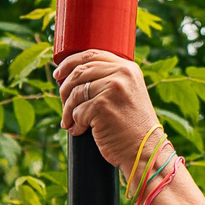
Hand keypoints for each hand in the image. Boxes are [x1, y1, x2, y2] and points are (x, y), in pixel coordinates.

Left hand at [53, 53, 161, 171]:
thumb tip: (71, 77)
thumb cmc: (133, 127)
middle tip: (63, 104)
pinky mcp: (102, 106)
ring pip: (75, 92)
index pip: (92, 55)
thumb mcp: (127, 94)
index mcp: (127, 68)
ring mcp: (112, 88)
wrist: (145, 150)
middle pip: (79, 72)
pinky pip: (77, 111)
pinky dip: (75, 124)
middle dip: (65, 89)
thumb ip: (109, 80)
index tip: (58, 74)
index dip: (70, 62)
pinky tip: (80, 131)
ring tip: (69, 122)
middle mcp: (121, 74)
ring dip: (67, 110)